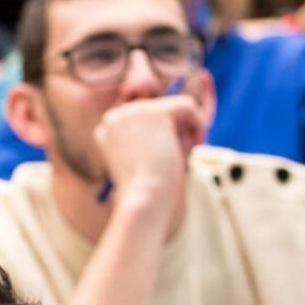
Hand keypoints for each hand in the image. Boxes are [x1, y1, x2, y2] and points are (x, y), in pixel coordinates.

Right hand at [93, 81, 208, 213]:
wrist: (142, 199)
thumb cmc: (142, 191)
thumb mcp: (140, 161)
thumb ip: (149, 139)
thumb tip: (177, 113)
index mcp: (106, 128)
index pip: (143, 121)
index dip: (158, 138)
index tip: (161, 160)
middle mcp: (117, 114)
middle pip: (158, 112)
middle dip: (173, 133)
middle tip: (177, 159)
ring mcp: (135, 111)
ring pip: (174, 109)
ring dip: (184, 133)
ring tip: (180, 157)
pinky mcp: (157, 113)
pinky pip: (188, 106)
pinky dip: (198, 124)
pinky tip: (195, 145)